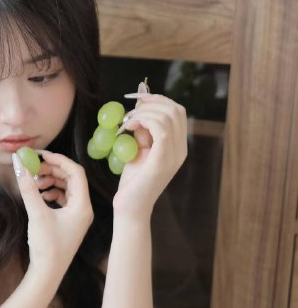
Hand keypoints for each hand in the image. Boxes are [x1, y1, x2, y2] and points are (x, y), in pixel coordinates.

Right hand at [13, 148, 92, 287]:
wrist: (48, 273)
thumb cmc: (46, 247)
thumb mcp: (36, 213)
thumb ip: (28, 187)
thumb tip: (18, 164)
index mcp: (82, 206)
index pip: (75, 172)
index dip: (58, 160)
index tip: (40, 155)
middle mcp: (83, 209)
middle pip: (72, 179)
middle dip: (53, 170)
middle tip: (34, 167)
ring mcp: (77, 217)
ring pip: (67, 189)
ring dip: (51, 181)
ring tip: (35, 182)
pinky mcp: (70, 223)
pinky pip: (63, 200)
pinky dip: (51, 193)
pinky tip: (39, 195)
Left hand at [113, 93, 187, 218]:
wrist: (130, 208)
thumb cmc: (133, 182)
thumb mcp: (138, 151)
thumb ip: (143, 133)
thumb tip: (139, 110)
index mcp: (177, 147)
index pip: (177, 112)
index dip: (159, 99)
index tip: (138, 99)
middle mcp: (180, 150)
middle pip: (175, 110)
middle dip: (152, 102)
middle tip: (131, 109)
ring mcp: (173, 156)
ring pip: (167, 116)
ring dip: (144, 112)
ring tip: (127, 122)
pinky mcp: (162, 161)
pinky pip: (161, 129)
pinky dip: (143, 121)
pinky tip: (129, 127)